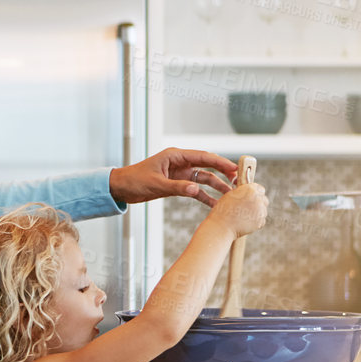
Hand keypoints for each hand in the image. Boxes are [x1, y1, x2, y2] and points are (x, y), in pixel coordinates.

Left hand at [110, 149, 238, 207]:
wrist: (120, 188)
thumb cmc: (134, 180)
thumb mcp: (156, 184)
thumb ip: (177, 187)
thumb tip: (196, 190)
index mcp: (176, 155)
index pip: (203, 157)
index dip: (221, 162)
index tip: (235, 168)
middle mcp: (181, 163)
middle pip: (208, 166)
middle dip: (224, 173)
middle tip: (240, 181)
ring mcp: (180, 174)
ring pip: (204, 179)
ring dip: (217, 186)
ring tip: (232, 195)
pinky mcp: (177, 184)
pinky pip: (195, 190)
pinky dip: (205, 197)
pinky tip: (216, 205)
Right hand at [206, 180, 268, 238]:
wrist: (222, 227)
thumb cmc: (223, 210)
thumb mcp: (230, 195)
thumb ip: (242, 191)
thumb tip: (248, 191)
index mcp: (250, 190)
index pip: (259, 188)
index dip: (254, 192)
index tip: (250, 197)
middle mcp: (258, 199)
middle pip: (264, 199)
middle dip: (258, 202)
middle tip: (248, 207)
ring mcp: (261, 211)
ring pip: (263, 210)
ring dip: (257, 212)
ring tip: (245, 215)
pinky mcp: (261, 222)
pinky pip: (262, 220)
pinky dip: (256, 221)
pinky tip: (246, 222)